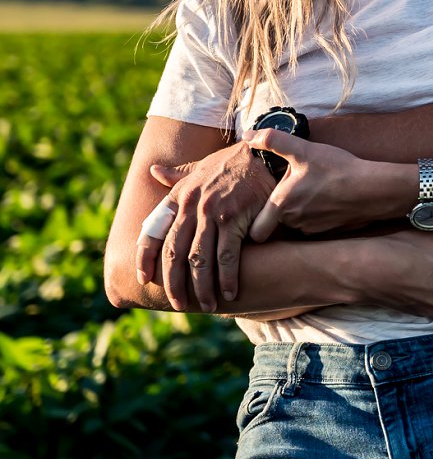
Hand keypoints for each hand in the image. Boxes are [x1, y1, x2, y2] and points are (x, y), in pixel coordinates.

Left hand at [135, 142, 273, 310]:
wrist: (262, 153)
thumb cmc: (231, 163)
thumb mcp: (200, 167)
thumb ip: (177, 176)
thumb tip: (153, 171)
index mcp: (178, 196)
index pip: (153, 231)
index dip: (145, 257)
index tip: (143, 279)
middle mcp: (190, 205)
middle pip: (174, 253)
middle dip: (174, 283)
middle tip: (178, 304)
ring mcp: (212, 213)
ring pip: (200, 259)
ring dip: (202, 287)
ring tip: (207, 305)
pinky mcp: (235, 218)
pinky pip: (227, 256)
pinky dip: (226, 277)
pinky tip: (229, 293)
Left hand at [244, 130, 396, 240]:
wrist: (374, 190)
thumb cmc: (338, 170)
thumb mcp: (303, 149)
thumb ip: (272, 141)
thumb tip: (248, 135)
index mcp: (281, 206)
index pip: (255, 232)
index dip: (252, 222)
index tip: (257, 208)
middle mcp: (294, 223)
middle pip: (276, 222)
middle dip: (280, 208)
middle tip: (292, 187)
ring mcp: (313, 230)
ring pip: (296, 224)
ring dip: (299, 210)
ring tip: (313, 189)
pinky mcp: (329, 232)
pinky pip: (314, 226)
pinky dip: (317, 215)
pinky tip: (328, 198)